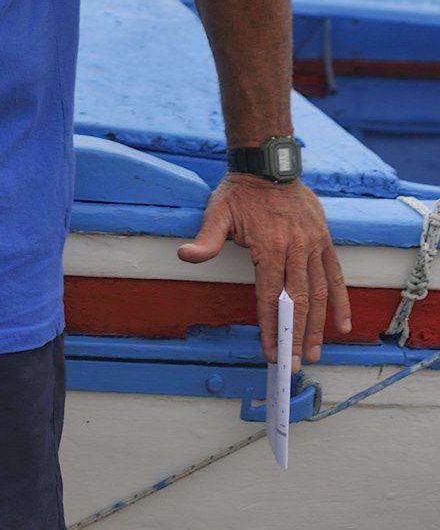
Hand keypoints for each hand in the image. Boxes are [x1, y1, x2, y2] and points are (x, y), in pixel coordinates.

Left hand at [177, 172, 351, 367]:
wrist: (269, 165)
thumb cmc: (240, 192)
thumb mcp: (218, 212)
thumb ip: (206, 240)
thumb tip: (186, 256)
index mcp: (269, 246)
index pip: (270, 296)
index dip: (271, 327)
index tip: (272, 352)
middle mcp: (295, 248)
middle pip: (298, 301)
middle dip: (295, 336)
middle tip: (294, 363)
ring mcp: (313, 245)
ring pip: (319, 292)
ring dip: (318, 326)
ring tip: (314, 352)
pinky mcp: (324, 240)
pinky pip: (336, 274)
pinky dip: (341, 301)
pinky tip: (342, 324)